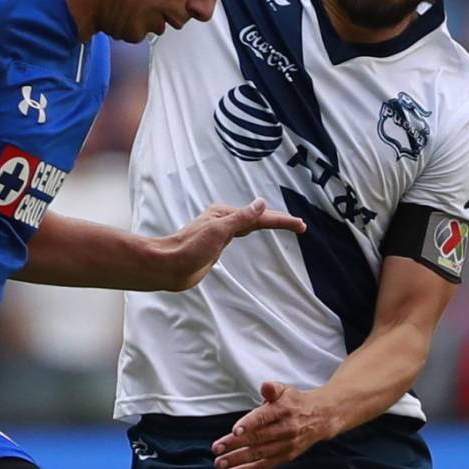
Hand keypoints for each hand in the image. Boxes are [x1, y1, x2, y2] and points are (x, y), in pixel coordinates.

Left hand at [156, 198, 304, 290]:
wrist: (167, 266)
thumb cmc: (189, 249)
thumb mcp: (218, 232)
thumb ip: (241, 218)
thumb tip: (261, 203)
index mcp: (224, 214)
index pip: (260, 216)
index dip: (281, 221)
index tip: (301, 225)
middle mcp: (223, 220)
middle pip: (257, 218)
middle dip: (279, 221)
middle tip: (300, 226)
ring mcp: (219, 232)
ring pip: (249, 225)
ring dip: (267, 223)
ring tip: (283, 224)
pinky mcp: (215, 245)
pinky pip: (240, 234)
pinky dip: (253, 231)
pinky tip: (253, 231)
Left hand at [212, 381, 333, 468]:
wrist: (321, 417)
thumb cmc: (295, 402)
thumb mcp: (285, 390)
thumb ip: (272, 388)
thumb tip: (265, 386)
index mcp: (283, 409)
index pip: (264, 418)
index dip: (249, 424)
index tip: (234, 431)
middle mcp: (286, 429)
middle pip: (258, 438)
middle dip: (235, 445)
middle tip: (216, 449)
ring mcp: (286, 445)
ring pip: (259, 454)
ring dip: (238, 460)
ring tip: (219, 464)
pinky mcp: (286, 456)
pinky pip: (265, 465)